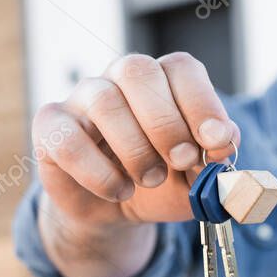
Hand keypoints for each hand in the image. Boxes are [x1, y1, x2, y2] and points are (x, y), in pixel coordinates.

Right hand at [32, 52, 239, 225]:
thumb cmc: (164, 181)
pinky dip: (99, 172)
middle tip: (183, 161)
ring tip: (153, 179)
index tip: (216, 141)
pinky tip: (120, 190)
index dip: (201, 102)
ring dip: (136, 148)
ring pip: (104, 101)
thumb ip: (216, 157)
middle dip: (167, 122)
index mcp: (164, 81)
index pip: (181, 68)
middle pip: (138, 72)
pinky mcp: (51, 127)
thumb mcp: (200, 175)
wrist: (118, 209)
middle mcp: (121, 79)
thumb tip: (225, 141)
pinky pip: (68, 140)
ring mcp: (82, 98)